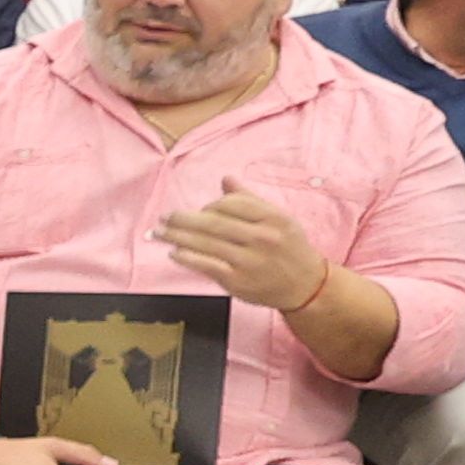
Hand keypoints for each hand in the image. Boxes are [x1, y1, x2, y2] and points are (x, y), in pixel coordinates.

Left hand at [152, 180, 332, 311]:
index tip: (200, 209)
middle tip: (164, 217)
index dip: (211, 205)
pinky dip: (187, 257)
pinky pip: (206, 265)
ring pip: (206, 244)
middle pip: (214, 223)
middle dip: (183, 219)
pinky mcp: (238, 281)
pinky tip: (174, 252)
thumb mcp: (279, 219)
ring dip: (177, 237)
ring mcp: (249, 261)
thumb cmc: (288, 248)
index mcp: (273, 218)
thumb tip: (225, 179)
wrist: (306, 285)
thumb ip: (250, 200)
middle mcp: (262, 238)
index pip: (232, 204)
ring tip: (158, 232)